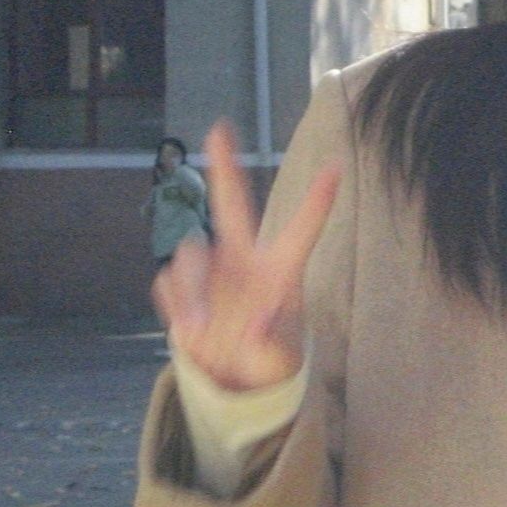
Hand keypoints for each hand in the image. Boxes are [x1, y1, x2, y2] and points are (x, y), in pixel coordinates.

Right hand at [152, 121, 340, 390]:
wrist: (231, 377)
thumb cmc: (268, 360)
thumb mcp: (279, 360)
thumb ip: (272, 344)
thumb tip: (256, 326)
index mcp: (280, 270)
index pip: (302, 231)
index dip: (318, 202)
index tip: (338, 168)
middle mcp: (243, 258)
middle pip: (232, 203)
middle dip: (223, 166)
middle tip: (219, 128)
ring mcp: (210, 268)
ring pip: (190, 255)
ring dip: (192, 292)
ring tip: (198, 331)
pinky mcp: (181, 285)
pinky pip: (169, 285)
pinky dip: (177, 309)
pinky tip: (191, 331)